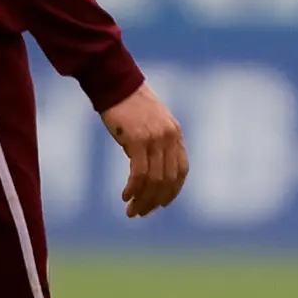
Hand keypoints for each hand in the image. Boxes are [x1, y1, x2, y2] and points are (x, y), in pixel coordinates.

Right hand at [100, 81, 187, 217]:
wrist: (116, 85)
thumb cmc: (130, 106)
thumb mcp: (152, 125)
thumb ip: (158, 144)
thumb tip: (153, 173)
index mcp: (175, 134)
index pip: (181, 171)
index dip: (172, 191)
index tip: (160, 204)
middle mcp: (169, 137)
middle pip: (168, 180)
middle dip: (155, 201)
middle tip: (140, 213)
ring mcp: (155, 138)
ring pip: (154, 180)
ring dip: (143, 200)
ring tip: (131, 211)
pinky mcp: (138, 139)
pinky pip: (139, 173)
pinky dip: (133, 189)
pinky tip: (125, 196)